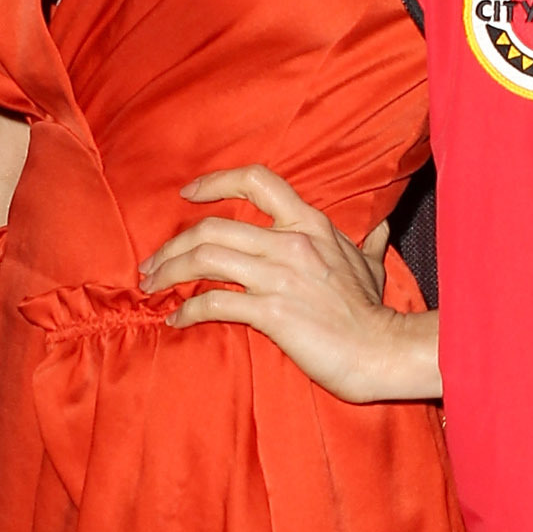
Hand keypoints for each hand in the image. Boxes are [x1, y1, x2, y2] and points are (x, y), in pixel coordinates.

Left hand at [137, 166, 440, 403]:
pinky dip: (187, 310)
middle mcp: (289, 242)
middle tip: (152, 265)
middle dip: (171, 246)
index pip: (256, 181)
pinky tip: (176, 320)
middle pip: (211, 228)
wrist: (381, 350)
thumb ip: (369, 244)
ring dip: (168, 272)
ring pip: (204, 258)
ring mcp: (278, 276)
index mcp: (309, 223)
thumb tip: (381, 229)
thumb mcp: (373, 267)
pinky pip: (213, 302)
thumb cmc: (373, 311)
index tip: (187, 194)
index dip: (215, 182)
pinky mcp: (271, 312)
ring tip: (152, 287)